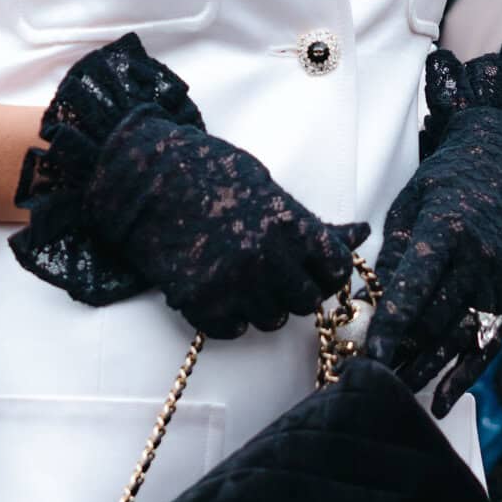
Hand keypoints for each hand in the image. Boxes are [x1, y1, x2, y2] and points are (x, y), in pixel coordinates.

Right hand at [12, 35, 367, 333]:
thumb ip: (311, 222)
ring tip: (236, 276)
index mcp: (289, 223)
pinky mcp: (199, 301)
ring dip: (259, 304)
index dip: (323, 271)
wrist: (140, 177)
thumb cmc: (206, 172)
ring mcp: (233, 282)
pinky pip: (232, 330)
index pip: (335, 271)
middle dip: (291, 289)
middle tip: (267, 271)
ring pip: (271, 319)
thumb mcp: (266, 187)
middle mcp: (267, 256)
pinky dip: (225, 316)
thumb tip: (361, 234)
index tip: (308, 266)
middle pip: (306, 301)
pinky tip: (212, 289)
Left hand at [363, 44, 501, 416]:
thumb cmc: (448, 182)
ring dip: (425, 370)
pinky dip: (463, 377)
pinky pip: (487, 345)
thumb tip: (368, 304)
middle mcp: (482, 258)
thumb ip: (393, 254)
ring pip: (461, 339)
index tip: (369, 356)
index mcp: (449, 229)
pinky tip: (440, 402)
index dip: (391, 325)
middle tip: (366, 378)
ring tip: (391, 394)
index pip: (416, 286)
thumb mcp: (410, 204)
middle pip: (438, 320)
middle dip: (401, 353)